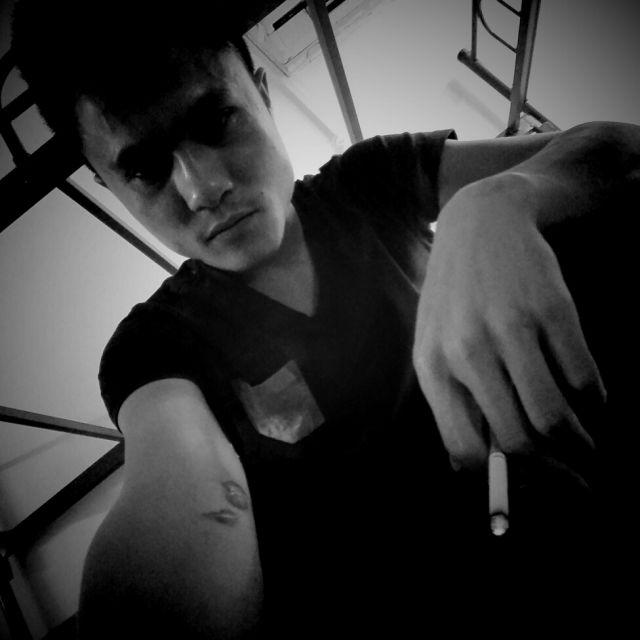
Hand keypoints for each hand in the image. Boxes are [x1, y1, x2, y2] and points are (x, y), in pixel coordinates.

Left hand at [413, 174, 605, 471]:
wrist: (479, 222)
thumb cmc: (455, 292)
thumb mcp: (435, 341)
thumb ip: (450, 396)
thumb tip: (471, 462)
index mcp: (432, 366)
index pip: (463, 448)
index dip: (498, 480)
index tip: (524, 486)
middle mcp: (466, 351)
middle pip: (517, 441)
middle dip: (554, 474)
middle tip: (577, 481)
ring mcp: (509, 328)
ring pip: (555, 416)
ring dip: (581, 446)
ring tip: (590, 449)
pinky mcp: (551, 309)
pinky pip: (583, 379)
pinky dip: (595, 403)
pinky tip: (594, 404)